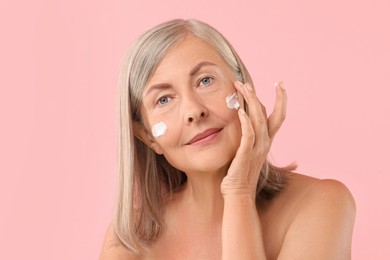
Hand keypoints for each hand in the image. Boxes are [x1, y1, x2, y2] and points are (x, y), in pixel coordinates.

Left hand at [221, 81, 286, 198]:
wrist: (239, 193)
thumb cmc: (242, 173)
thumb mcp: (251, 152)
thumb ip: (253, 138)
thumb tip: (250, 123)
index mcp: (267, 141)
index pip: (278, 116)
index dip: (281, 99)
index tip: (280, 84)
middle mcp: (265, 143)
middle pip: (267, 114)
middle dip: (258, 95)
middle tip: (245, 82)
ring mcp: (256, 149)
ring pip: (258, 120)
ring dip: (250, 102)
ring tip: (241, 87)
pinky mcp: (245, 154)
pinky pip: (248, 135)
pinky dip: (246, 122)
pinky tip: (240, 110)